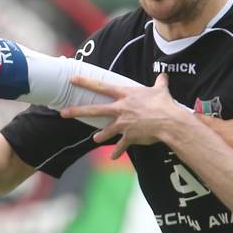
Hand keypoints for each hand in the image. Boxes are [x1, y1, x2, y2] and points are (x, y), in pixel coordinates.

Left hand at [61, 73, 186, 159]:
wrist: (169, 122)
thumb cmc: (164, 104)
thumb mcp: (161, 90)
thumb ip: (160, 82)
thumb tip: (163, 75)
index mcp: (126, 95)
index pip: (101, 86)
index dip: (85, 81)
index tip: (72, 79)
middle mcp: (121, 109)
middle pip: (94, 110)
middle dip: (77, 111)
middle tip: (63, 113)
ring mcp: (123, 124)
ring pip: (106, 130)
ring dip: (100, 135)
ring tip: (95, 139)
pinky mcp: (129, 137)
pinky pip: (121, 146)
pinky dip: (117, 152)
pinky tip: (113, 157)